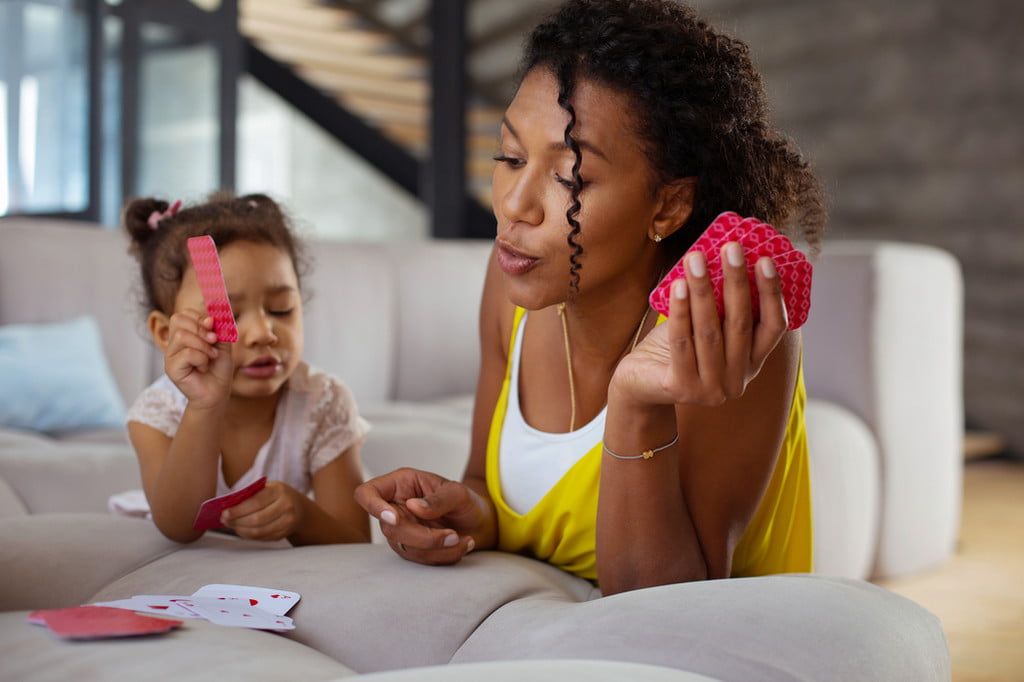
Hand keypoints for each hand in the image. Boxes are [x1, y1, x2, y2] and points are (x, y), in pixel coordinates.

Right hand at [164, 310, 232, 408]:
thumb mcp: (223, 344)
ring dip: (203, 345)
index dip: (199, 317)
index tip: (213, 326)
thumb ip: (218, 329)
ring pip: (182, 336)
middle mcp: (174, 343)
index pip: (183, 314)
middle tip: (213, 341)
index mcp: (184, 334)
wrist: (218, 392)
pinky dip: (201, 358)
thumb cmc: (218, 369)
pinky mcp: (171, 368)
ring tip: (211, 356)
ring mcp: (170, 356)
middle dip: (201, 329)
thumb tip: (211, 317)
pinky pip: (187, 353)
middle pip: (178, 320)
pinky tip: (204, 367)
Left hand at [220, 481, 304, 541]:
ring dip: (241, 530)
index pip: (255, 502)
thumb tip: (228, 506)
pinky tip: (242, 530)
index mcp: (279, 491)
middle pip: (256, 519)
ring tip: (231, 525)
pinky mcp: (284, 534)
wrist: (299, 507)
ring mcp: (287, 522)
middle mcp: (286, 506)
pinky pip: (262, 538)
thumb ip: (250, 495)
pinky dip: (248, 535)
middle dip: (237, 521)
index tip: (224, 513)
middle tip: (225, 520)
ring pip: (259, 531)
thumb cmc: (277, 495)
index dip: (238, 510)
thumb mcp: (267, 488)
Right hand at [355, 468, 479, 564]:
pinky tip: (462, 545)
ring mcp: (401, 531)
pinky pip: (421, 560)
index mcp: (399, 485)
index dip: (373, 506)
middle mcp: (395, 508)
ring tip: (463, 539)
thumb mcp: (458, 493)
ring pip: (405, 548)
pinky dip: (444, 556)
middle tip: (453, 535)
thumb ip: (438, 499)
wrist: (478, 522)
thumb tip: (414, 507)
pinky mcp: (411, 550)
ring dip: (438, 549)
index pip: (367, 493)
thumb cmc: (464, 501)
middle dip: (423, 537)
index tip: (395, 518)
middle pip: (389, 528)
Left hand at [614, 245, 786, 407]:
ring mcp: (710, 389)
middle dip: (736, 281)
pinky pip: (681, 342)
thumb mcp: (706, 326)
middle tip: (731, 247)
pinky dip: (680, 311)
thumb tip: (727, 255)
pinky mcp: (681, 388)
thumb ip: (721, 305)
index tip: (765, 260)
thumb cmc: (676, 348)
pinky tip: (677, 285)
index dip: (772, 294)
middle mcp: (736, 381)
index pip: (774, 327)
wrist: (640, 384)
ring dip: (703, 290)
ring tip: (696, 258)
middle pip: (740, 325)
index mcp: (751, 364)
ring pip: (709, 332)